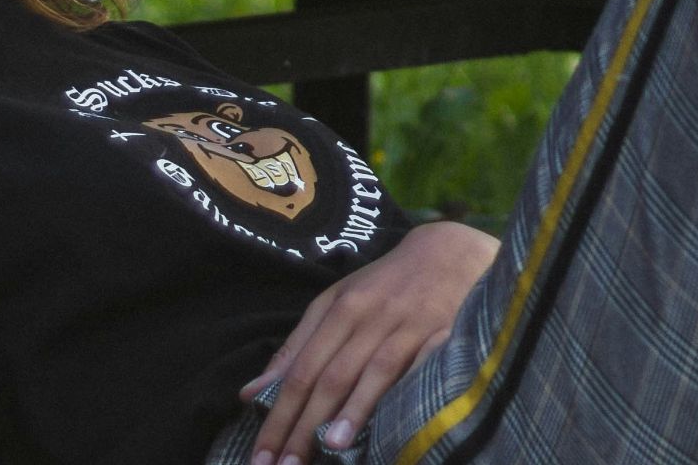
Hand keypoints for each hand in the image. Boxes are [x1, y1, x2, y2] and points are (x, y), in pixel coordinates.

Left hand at [241, 221, 498, 464]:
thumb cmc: (383, 285)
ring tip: (330, 448)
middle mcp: (370, 317)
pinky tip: (393, 422)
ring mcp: (409, 326)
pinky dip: (405, 394)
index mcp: (339, 309)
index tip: (261, 456)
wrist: (448, 253)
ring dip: (351, 411)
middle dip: (305, 425)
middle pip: (331, 376)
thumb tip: (249, 393)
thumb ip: (296, 347)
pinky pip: (421, 368)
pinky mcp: (445, 334)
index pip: (301, 370)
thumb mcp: (333, 303)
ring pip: (374, 372)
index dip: (279, 415)